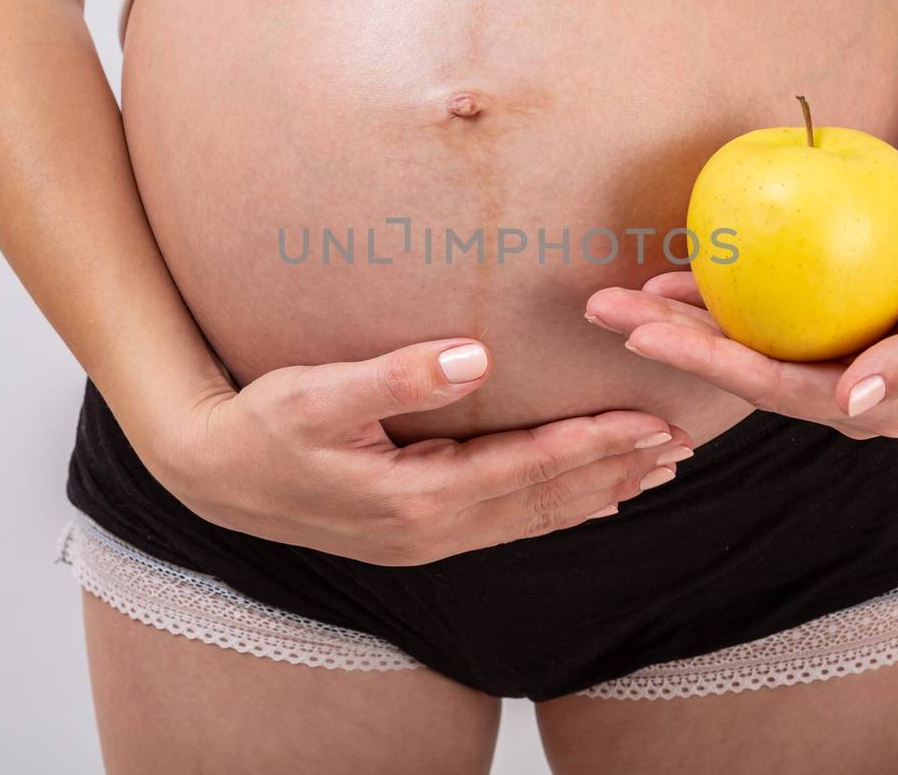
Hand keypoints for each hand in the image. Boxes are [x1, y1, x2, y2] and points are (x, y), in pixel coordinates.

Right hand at [148, 339, 693, 565]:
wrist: (214, 476)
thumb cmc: (262, 427)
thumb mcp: (316, 394)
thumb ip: (397, 376)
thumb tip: (475, 358)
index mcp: (419, 498)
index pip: (530, 470)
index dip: (595, 445)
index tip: (651, 421)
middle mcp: (434, 529)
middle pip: (547, 499)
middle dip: (617, 469)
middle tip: (683, 444)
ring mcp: (428, 539)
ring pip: (535, 517)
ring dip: (599, 492)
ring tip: (656, 472)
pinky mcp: (419, 532)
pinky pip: (508, 523)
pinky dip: (557, 508)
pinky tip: (588, 500)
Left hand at [586, 219, 897, 438]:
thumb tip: (853, 404)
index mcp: (867, 408)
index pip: (769, 387)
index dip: (705, 364)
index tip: (645, 336)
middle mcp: (833, 395)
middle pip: (734, 370)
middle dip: (664, 344)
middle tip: (600, 308)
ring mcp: (819, 366)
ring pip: (733, 346)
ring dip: (672, 324)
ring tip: (611, 298)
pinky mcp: (814, 335)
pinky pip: (751, 319)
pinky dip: (709, 299)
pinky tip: (667, 276)